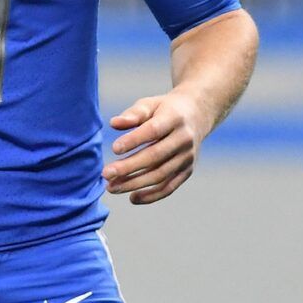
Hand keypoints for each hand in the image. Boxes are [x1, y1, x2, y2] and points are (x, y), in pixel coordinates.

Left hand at [103, 90, 213, 204]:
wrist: (196, 116)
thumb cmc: (165, 109)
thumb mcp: (150, 104)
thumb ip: (133, 114)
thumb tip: (114, 123)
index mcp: (174, 118)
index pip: (153, 130)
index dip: (134, 140)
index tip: (114, 148)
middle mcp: (184, 139)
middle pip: (155, 156)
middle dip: (129, 167)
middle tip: (106, 173)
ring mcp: (187, 157)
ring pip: (160, 175)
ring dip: (134, 183)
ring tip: (112, 187)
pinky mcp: (188, 171)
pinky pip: (169, 187)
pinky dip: (151, 196)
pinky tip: (132, 198)